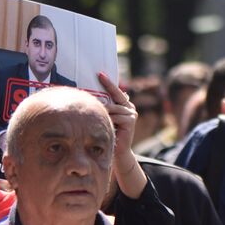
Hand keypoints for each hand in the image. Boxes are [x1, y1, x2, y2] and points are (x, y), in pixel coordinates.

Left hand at [96, 72, 147, 199]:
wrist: (117, 151)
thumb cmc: (108, 133)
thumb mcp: (106, 117)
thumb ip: (104, 107)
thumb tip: (92, 96)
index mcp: (124, 104)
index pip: (115, 91)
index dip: (108, 82)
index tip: (100, 73)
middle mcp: (130, 107)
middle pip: (115, 96)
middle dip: (105, 91)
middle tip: (94, 83)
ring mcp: (131, 114)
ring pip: (113, 108)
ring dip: (104, 112)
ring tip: (98, 117)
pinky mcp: (130, 121)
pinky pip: (115, 116)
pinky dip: (109, 119)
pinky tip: (105, 123)